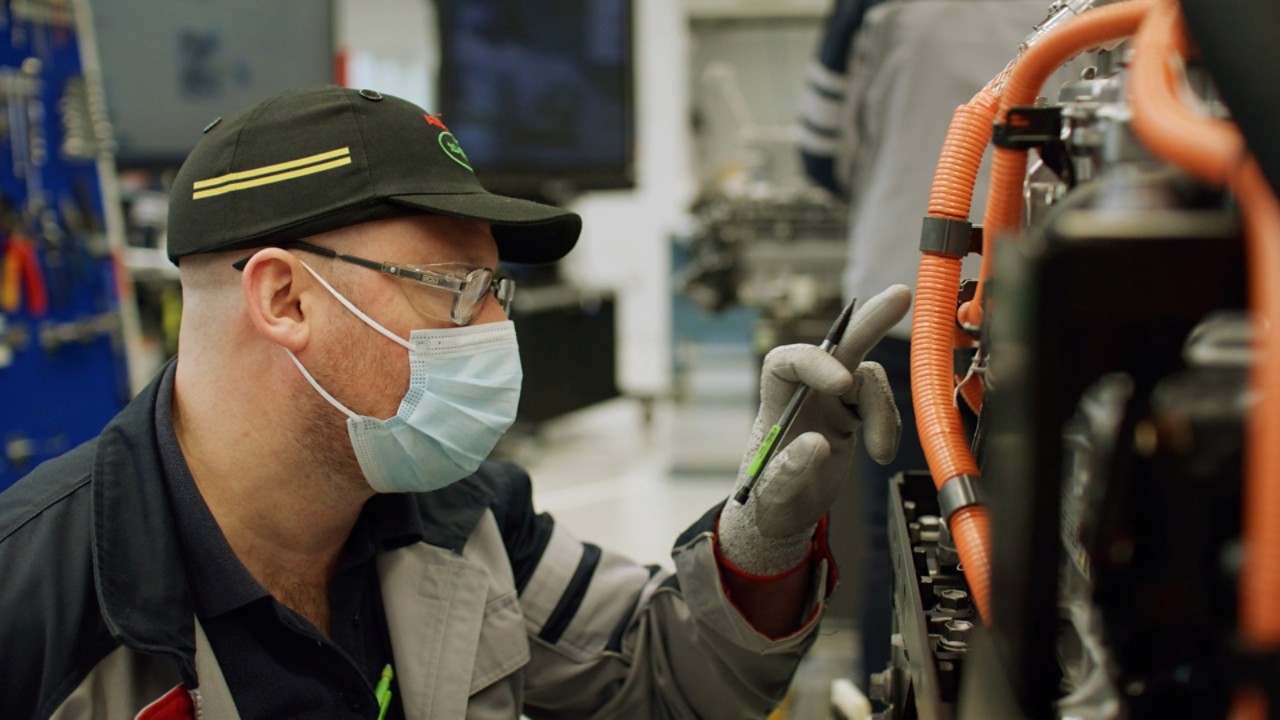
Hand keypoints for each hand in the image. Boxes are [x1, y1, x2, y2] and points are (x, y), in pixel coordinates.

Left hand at [718, 285, 910, 574]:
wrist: (784, 515)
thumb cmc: (769, 500)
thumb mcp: (772, 495)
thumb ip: (789, 471)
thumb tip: (817, 445)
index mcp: (776, 401)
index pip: (787, 361)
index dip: (815, 361)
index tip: (841, 385)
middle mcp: (805, 391)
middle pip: (835, 344)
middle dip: (868, 320)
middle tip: (901, 295)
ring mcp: (831, 398)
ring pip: (868, 376)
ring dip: (883, 410)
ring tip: (880, 451)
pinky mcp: (852, 412)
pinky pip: (881, 402)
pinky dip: (890, 424)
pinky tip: (881, 451)